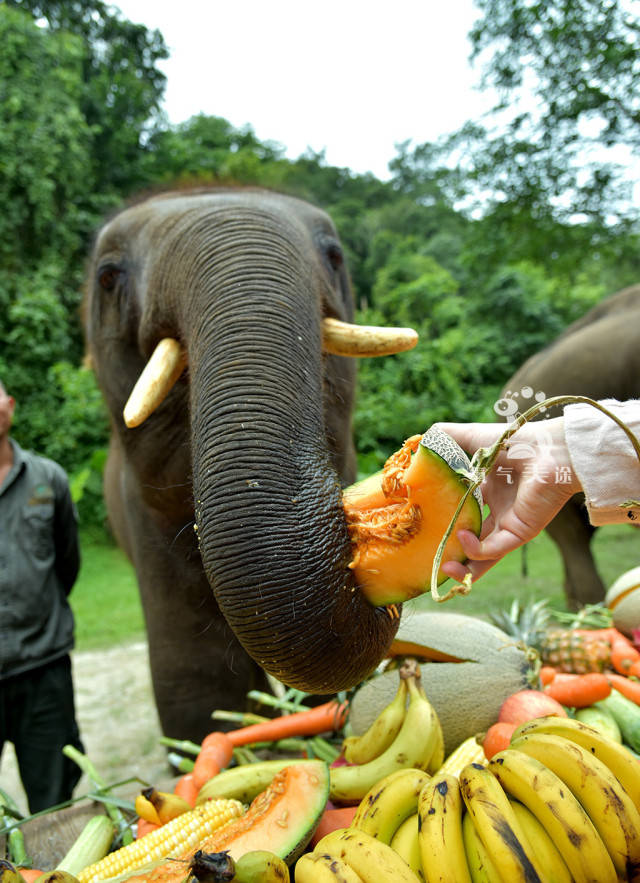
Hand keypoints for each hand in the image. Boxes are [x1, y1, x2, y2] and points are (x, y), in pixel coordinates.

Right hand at [433, 417, 581, 581]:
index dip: (442, 520)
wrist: (547, 450)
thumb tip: (415, 447)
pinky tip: (463, 537)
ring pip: (482, 555)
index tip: (421, 524)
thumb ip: (443, 440)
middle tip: (429, 556)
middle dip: (451, 552)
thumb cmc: (512, 441)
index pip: (460, 512)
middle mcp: (497, 510)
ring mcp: (508, 524)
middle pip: (470, 539)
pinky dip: (475, 550)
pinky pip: (493, 550)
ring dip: (463, 566)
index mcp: (486, 490)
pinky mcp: (519, 533)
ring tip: (444, 569)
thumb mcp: (469, 437)